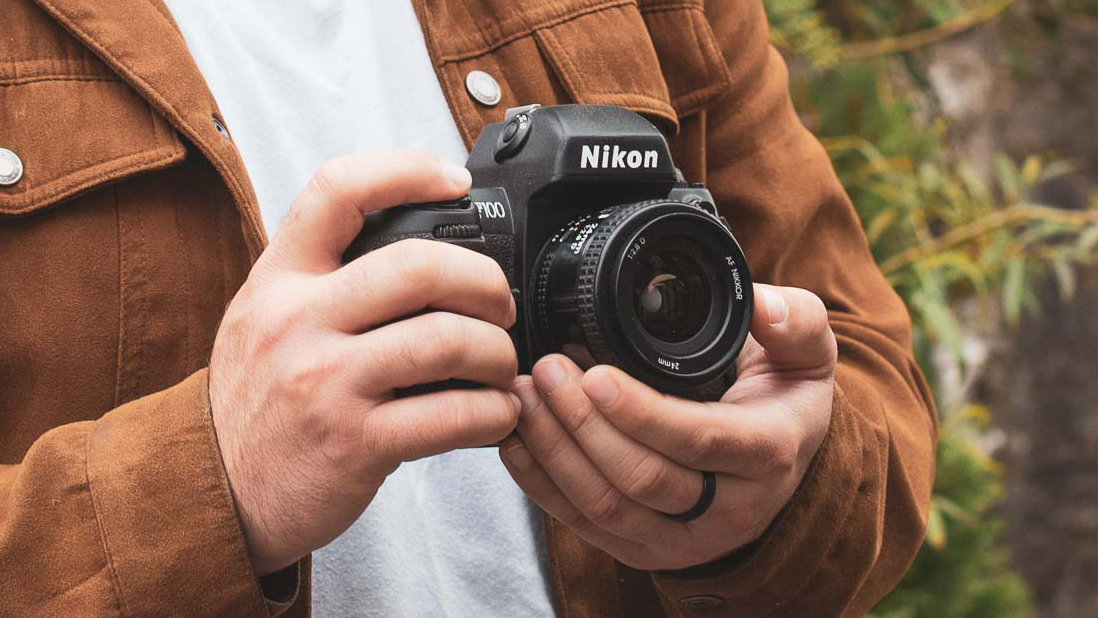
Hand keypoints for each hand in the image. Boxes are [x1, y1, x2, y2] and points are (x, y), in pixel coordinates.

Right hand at [210, 151, 520, 575]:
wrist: (213, 490)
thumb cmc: (258, 401)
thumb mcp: (264, 318)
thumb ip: (323, 279)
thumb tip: (420, 252)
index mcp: (279, 279)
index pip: (337, 191)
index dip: (405, 170)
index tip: (456, 182)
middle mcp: (297, 321)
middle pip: (418, 266)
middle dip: (485, 281)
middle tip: (501, 305)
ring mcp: (324, 382)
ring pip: (445, 340)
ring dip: (497, 352)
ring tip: (502, 366)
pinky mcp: (355, 443)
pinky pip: (451, 416)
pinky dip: (493, 412)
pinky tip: (496, 412)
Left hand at [499, 284, 835, 569]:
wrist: (781, 460)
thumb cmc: (784, 399)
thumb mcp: (807, 354)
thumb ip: (795, 321)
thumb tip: (763, 303)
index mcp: (766, 453)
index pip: (697, 439)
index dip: (640, 412)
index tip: (595, 374)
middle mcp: (730, 508)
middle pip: (642, 477)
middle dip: (582, 423)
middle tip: (547, 370)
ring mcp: (685, 537)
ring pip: (606, 506)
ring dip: (554, 451)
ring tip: (525, 396)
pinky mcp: (646, 549)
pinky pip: (584, 525)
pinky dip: (542, 484)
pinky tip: (518, 441)